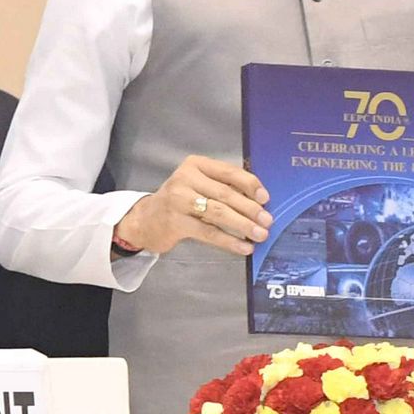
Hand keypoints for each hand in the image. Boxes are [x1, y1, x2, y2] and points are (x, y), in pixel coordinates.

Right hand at [116, 155, 269, 258]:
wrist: (145, 220)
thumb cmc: (180, 201)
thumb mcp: (198, 185)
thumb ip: (223, 187)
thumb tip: (260, 201)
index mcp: (195, 165)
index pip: (229, 172)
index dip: (250, 185)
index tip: (265, 198)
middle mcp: (185, 179)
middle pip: (225, 194)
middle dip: (250, 209)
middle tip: (267, 221)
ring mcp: (178, 200)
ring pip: (219, 212)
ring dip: (243, 225)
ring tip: (260, 234)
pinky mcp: (175, 222)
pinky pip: (209, 232)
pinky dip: (229, 241)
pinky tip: (244, 247)